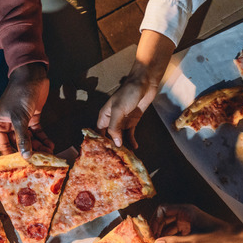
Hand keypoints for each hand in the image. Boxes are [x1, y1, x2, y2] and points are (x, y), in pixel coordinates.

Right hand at [0, 63, 52, 157]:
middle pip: (18, 144)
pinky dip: (43, 139)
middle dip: (29, 152)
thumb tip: (26, 157)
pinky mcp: (31, 118)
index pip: (4, 146)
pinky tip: (50, 145)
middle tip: (40, 162)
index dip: (14, 157)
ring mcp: (20, 122)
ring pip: (29, 139)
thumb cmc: (20, 94)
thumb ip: (22, 138)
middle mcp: (7, 125)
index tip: (24, 168)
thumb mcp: (20, 118)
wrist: (32, 75)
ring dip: (38, 147)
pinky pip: (36, 133)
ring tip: (48, 155)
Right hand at [97, 30, 174, 148]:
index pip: (98, 133)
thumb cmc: (128, 93)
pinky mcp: (132, 121)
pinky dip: (132, 141)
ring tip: (125, 157)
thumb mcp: (118, 110)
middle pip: (109, 137)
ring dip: (122, 146)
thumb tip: (115, 143)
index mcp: (104, 116)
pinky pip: (130, 134)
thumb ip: (114, 127)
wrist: (144, 83)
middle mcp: (111, 120)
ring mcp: (122, 121)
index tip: (100, 155)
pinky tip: (134, 148)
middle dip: (111, 147)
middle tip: (114, 160)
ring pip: (120, 137)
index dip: (98, 143)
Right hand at [151, 204, 239, 242]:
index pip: (163, 210)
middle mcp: (184, 215)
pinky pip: (175, 235)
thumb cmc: (218, 236)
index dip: (155, 220)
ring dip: (161, 238)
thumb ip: (175, 242)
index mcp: (186, 211)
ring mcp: (186, 223)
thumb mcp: (195, 240)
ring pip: (168, 228)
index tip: (151, 233)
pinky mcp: (189, 232)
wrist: (233, 239)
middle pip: (163, 219)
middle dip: (156, 230)